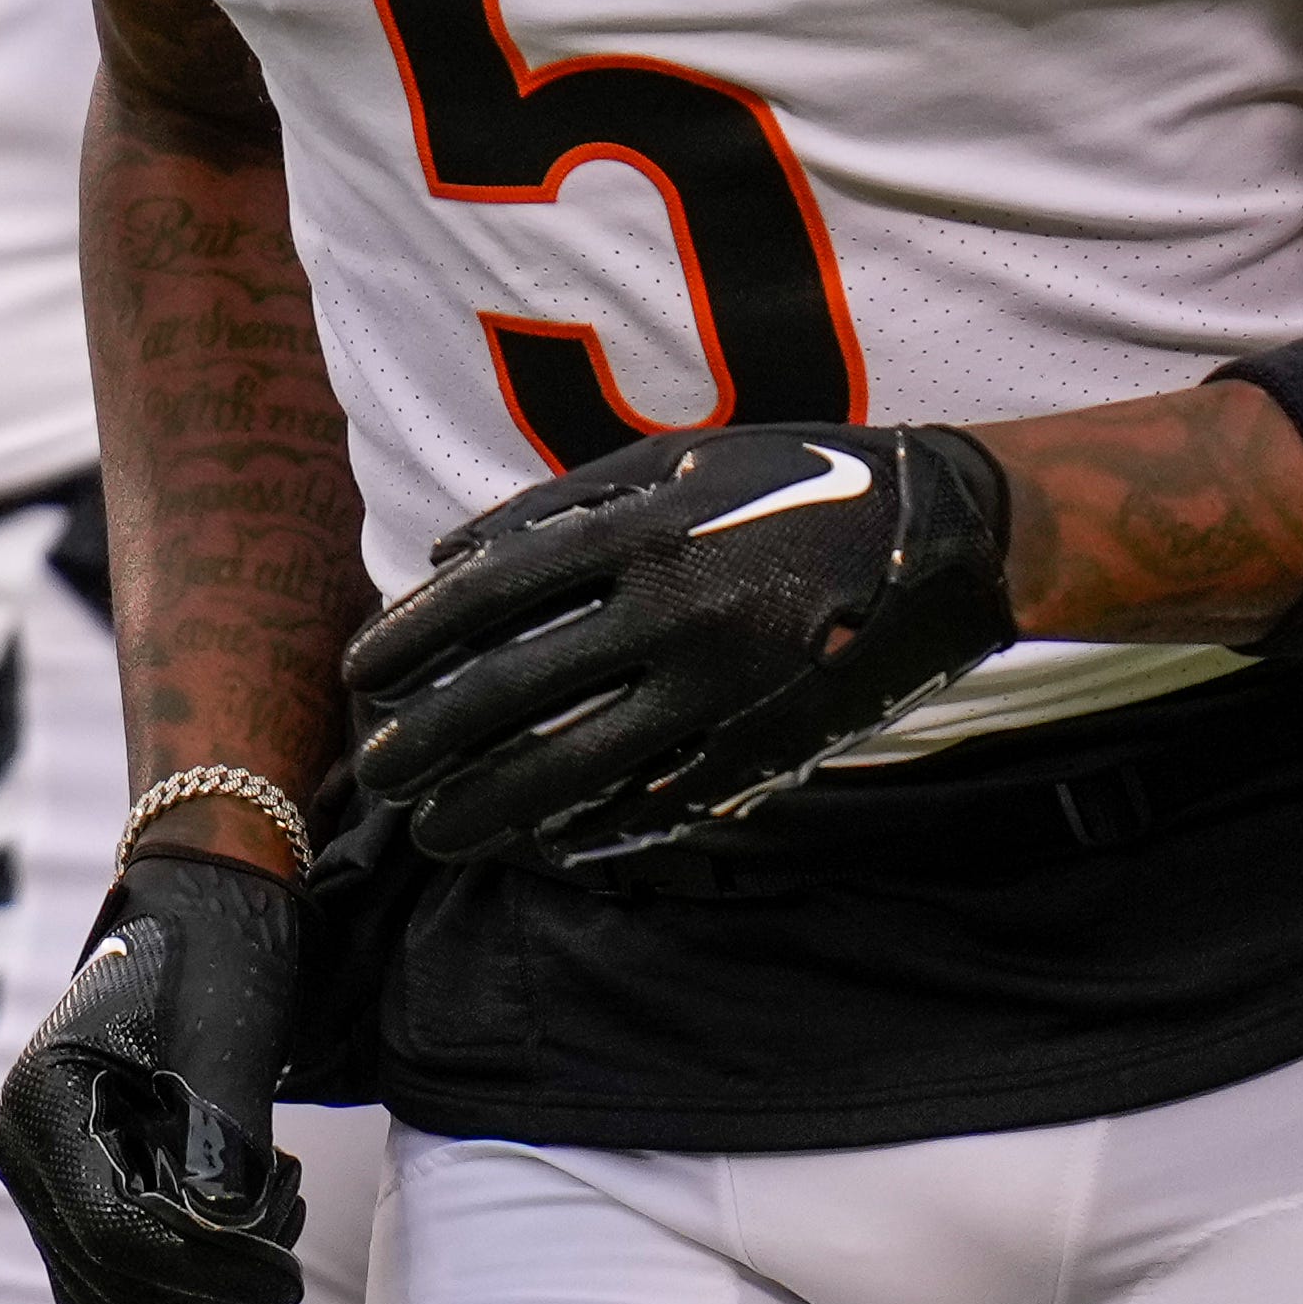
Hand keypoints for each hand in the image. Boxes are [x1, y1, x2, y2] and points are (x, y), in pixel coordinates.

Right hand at [0, 851, 306, 1303]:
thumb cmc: (224, 953)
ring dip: (201, 1295)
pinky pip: (116, 1284)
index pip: (114, 1233)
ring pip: (111, 1303)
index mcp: (43, 1099)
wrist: (210, 902)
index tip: (285, 1278)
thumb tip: (226, 1238)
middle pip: (108, 1283)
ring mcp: (43, 1173)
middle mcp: (23, 1146)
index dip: (206, 1269)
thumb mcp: (230, 1044)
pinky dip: (184, 1288)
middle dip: (211, 1283)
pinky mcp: (78, 1189)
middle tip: (289, 1232)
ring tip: (277, 1225)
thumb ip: (222, 1144)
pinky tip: (250, 1239)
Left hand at [343, 423, 1016, 866]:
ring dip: (487, 806)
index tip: (364, 668)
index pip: (494, 594)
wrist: (938, 540)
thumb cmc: (798, 482)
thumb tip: (445, 558)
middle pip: (513, 693)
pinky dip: (586, 828)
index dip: (416, 636)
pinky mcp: (760, 750)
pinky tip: (539, 841)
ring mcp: (718, 694)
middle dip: (427, 739)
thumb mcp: (684, 461)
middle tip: (375, 770)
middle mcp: (675, 616)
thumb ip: (564, 506)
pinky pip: (653, 802)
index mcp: (650, 532)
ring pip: (571, 769)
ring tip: (433, 831)